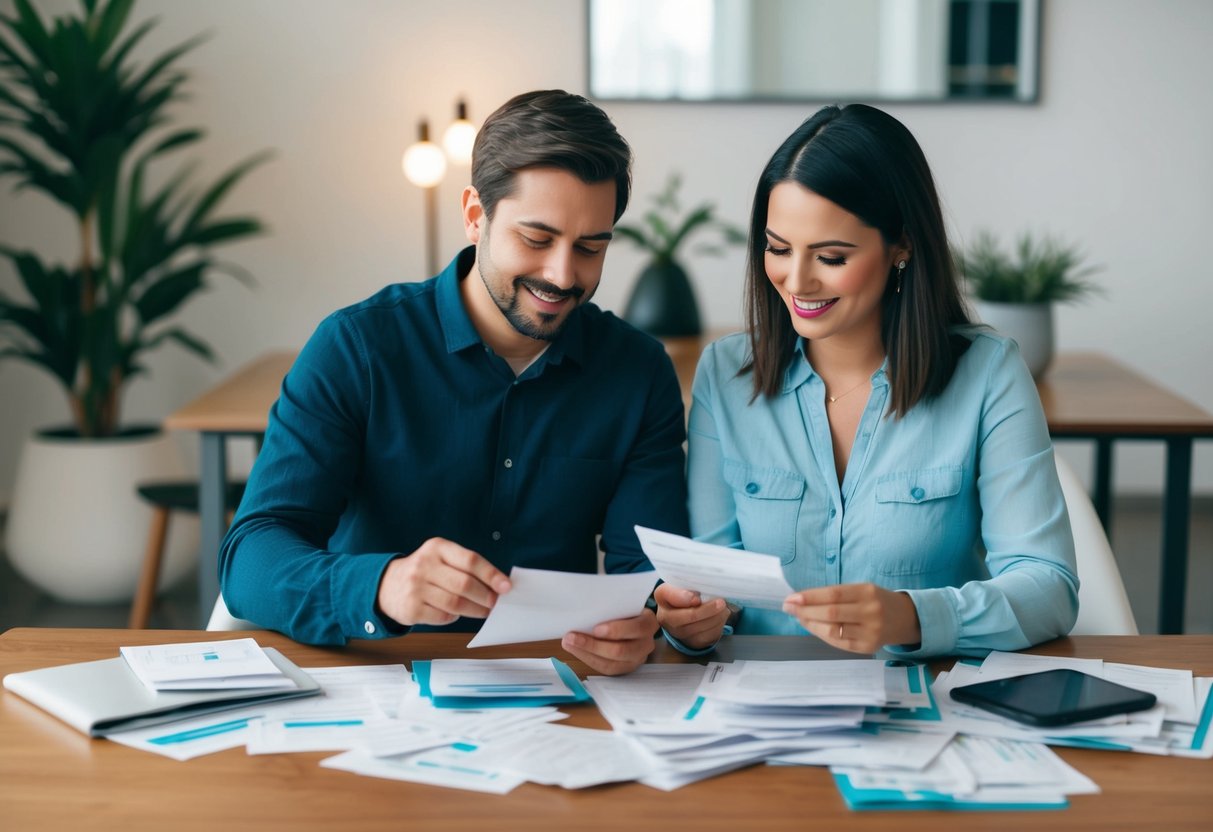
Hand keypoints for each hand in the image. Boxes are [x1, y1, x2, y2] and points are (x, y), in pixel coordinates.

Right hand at [376, 537, 510, 626]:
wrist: (386, 584)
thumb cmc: (425, 571)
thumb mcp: (441, 558)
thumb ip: (466, 567)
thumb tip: (498, 585)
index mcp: (437, 547)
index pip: (470, 560)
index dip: (491, 574)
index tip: (506, 586)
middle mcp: (424, 564)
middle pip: (465, 584)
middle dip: (486, 596)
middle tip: (495, 603)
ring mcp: (416, 587)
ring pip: (456, 604)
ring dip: (475, 610)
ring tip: (483, 611)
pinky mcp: (411, 609)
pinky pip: (443, 617)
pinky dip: (454, 618)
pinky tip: (456, 613)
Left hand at [561, 610, 658, 675]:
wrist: (631, 620)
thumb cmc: (624, 609)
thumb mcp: (624, 602)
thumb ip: (611, 602)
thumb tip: (586, 601)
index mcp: (648, 623)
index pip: (637, 628)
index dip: (616, 630)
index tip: (595, 628)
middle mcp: (646, 643)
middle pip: (621, 650)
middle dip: (593, 645)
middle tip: (571, 636)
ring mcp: (636, 659)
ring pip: (611, 663)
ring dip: (586, 652)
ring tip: (568, 642)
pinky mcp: (624, 668)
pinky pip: (605, 669)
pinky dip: (587, 658)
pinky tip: (574, 649)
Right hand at [654, 583, 728, 649]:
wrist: (687, 609)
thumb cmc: (687, 592)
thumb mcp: (686, 582)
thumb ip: (692, 583)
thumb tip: (704, 592)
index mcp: (662, 596)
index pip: (667, 594)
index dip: (683, 597)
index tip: (697, 597)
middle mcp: (665, 616)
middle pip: (686, 617)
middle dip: (706, 610)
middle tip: (721, 603)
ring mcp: (678, 632)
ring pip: (699, 629)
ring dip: (716, 618)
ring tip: (724, 608)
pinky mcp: (692, 642)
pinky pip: (707, 637)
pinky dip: (718, 626)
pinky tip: (721, 617)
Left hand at [782, 583, 920, 653]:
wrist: (906, 619)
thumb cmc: (877, 600)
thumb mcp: (862, 589)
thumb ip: (836, 594)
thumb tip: (802, 599)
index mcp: (867, 592)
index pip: (833, 593)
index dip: (810, 596)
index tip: (791, 598)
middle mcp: (870, 612)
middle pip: (831, 613)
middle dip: (805, 610)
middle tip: (788, 607)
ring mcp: (870, 632)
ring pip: (832, 630)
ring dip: (810, 624)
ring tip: (799, 617)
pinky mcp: (868, 647)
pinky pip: (839, 643)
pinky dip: (821, 634)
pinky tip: (813, 627)